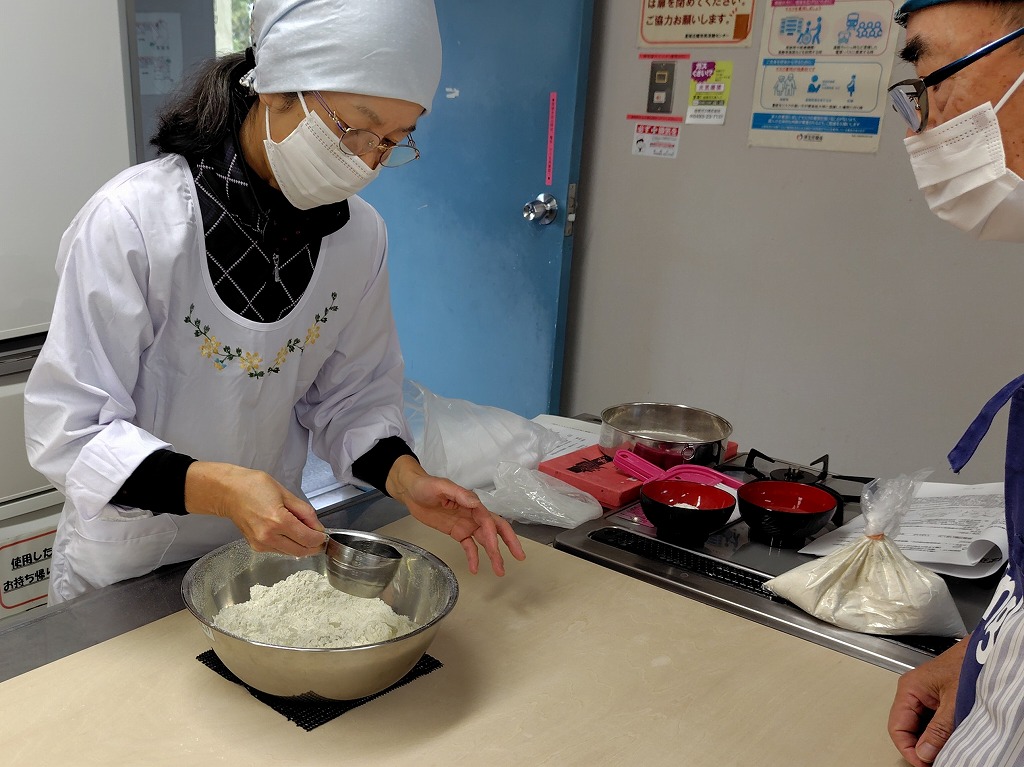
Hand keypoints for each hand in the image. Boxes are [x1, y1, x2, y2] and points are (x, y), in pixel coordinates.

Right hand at [184, 461, 324, 556]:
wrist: (228, 492)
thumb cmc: (254, 487)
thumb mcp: (285, 493)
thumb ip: (304, 512)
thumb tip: (317, 527)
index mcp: (278, 521)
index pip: (308, 539)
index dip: (320, 539)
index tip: (323, 534)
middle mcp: (269, 537)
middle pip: (301, 551)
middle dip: (313, 545)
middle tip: (318, 536)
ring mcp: (261, 544)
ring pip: (291, 553)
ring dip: (301, 546)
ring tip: (302, 531)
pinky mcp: (256, 547)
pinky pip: (279, 550)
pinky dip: (289, 545)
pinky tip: (288, 533)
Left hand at [386, 455, 525, 575]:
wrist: (411, 492)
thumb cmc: (426, 486)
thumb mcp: (441, 486)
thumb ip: (459, 494)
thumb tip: (476, 503)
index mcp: (471, 503)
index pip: (487, 520)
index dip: (492, 534)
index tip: (493, 547)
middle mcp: (473, 515)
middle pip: (495, 529)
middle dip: (508, 542)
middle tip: (519, 556)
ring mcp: (466, 524)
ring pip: (485, 540)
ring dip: (494, 554)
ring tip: (500, 571)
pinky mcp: (457, 532)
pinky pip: (469, 546)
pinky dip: (474, 557)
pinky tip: (475, 569)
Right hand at [887, 636, 968, 765]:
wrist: (987, 651)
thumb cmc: (969, 666)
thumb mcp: (954, 703)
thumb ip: (938, 730)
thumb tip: (924, 753)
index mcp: (909, 689)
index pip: (897, 727)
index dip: (908, 749)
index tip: (923, 764)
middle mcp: (912, 692)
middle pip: (906, 728)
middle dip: (918, 747)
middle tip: (934, 762)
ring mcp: (924, 695)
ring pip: (918, 726)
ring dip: (929, 741)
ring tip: (943, 753)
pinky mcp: (936, 698)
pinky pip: (929, 721)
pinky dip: (937, 734)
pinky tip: (948, 740)